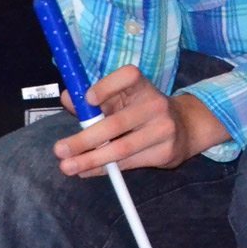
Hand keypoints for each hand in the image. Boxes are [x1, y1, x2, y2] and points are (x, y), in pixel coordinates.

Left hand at [53, 65, 230, 175]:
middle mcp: (156, 105)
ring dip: (91, 160)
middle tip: (60, 150)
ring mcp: (164, 129)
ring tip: (68, 166)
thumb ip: (94, 101)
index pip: (129, 77)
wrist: (186, 128)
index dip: (108, 86)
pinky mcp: (166, 151)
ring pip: (122, 148)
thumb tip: (67, 98)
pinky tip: (87, 170)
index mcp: (142, 86)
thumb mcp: (122, 100)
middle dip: (85, 139)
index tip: (88, 99)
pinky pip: (128, 163)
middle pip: (117, 123)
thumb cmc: (142, 112)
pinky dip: (103, 169)